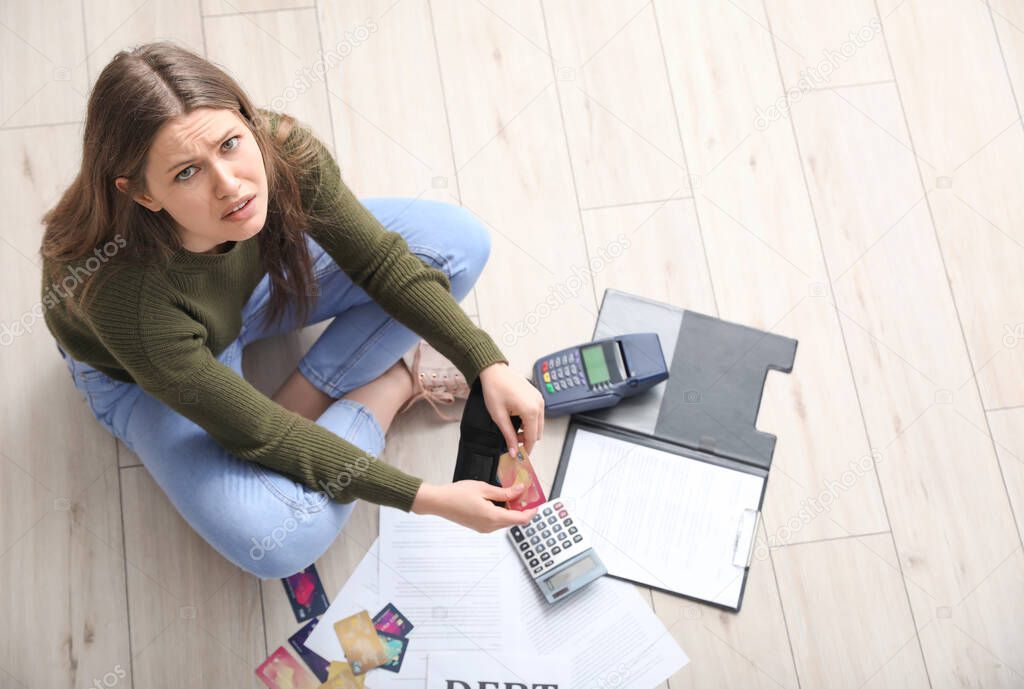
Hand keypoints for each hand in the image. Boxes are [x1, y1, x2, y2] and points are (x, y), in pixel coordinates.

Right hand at [411, 481, 538, 531]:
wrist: (439, 502)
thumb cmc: (458, 493)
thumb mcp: (484, 489)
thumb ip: (504, 492)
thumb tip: (520, 491)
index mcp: (493, 517)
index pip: (521, 519)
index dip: (532, 511)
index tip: (537, 501)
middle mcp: (490, 526)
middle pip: (514, 520)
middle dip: (522, 508)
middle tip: (526, 493)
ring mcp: (484, 528)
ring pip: (506, 520)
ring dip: (512, 509)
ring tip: (513, 492)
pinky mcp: (479, 526)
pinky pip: (496, 520)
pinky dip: (503, 511)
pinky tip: (501, 499)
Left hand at [478, 362, 544, 456]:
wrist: (494, 372)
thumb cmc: (495, 389)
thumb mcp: (499, 416)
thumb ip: (508, 435)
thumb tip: (513, 450)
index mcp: (531, 410)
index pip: (532, 437)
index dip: (525, 449)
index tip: (518, 455)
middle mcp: (539, 405)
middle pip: (538, 432)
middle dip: (527, 439)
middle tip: (512, 441)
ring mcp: (539, 399)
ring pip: (539, 424)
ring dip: (528, 430)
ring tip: (513, 429)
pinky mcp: (537, 396)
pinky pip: (538, 414)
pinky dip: (530, 421)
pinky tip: (518, 419)